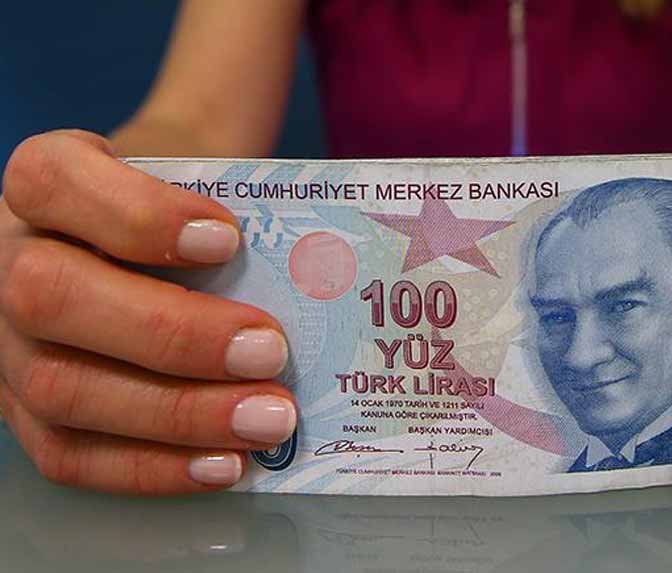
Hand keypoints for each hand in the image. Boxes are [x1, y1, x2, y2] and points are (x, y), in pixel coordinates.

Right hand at [0, 130, 296, 494]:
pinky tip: (226, 463)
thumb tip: (317, 268)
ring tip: (268, 418)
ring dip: (177, 414)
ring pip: (61, 389)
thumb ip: (239, 199)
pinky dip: (154, 467)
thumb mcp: (201, 176)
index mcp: (45, 182)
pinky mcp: (24, 414)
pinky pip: (69, 455)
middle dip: (172, 333)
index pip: (54, 181)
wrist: (152, 242)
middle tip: (270, 350)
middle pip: (51, 296)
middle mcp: (8, 258)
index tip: (229, 238)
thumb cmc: (185, 209)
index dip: (138, 215)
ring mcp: (6, 344)